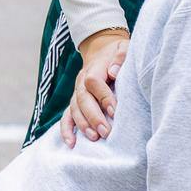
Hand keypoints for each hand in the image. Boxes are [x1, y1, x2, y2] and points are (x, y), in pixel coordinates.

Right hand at [60, 28, 127, 146]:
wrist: (102, 49)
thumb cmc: (117, 52)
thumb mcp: (123, 47)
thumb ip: (120, 56)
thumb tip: (114, 72)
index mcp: (94, 69)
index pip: (94, 83)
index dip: (104, 97)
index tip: (115, 111)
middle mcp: (81, 82)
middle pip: (83, 100)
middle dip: (94, 117)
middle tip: (106, 132)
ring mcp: (76, 93)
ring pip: (74, 110)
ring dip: (83, 125)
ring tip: (94, 138)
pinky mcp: (75, 102)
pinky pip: (67, 116)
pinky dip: (67, 130)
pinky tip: (71, 143)